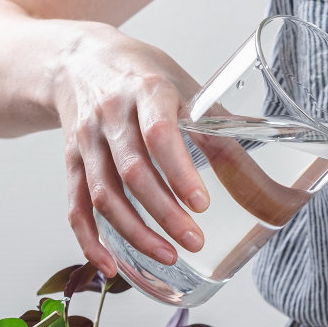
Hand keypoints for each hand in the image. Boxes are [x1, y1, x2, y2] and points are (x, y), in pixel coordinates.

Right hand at [54, 26, 208, 273]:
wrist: (78, 60)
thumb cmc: (141, 74)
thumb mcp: (184, 86)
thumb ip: (216, 129)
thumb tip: (257, 175)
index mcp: (146, 91)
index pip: (159, 134)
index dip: (179, 172)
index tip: (202, 203)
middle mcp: (110, 115)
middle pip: (132, 172)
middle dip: (164, 213)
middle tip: (194, 241)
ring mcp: (86, 140)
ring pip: (103, 195)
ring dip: (135, 232)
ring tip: (168, 255)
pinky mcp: (70, 162)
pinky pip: (76, 206)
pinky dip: (90, 240)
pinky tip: (110, 266)